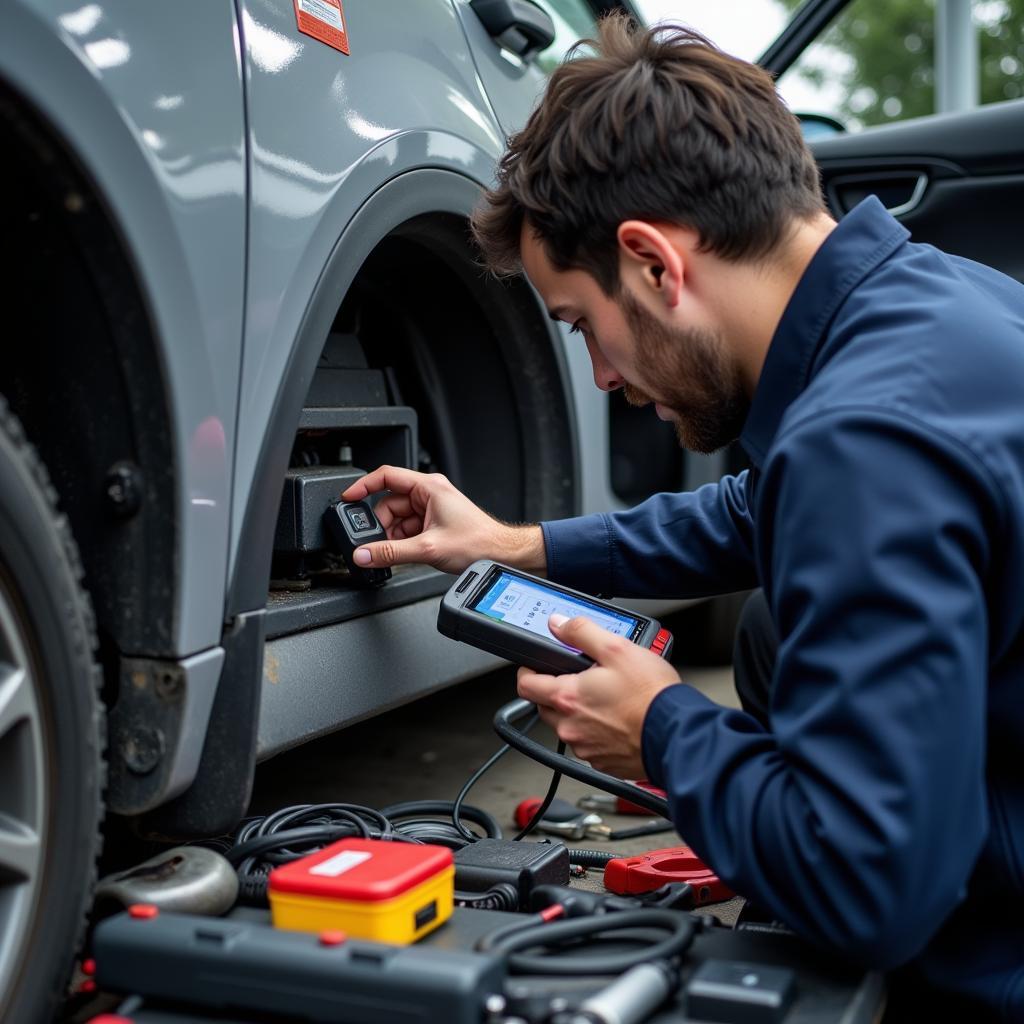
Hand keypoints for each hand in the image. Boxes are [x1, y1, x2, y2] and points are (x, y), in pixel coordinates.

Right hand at [340, 465, 545, 574]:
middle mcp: (429, 493)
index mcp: (428, 487)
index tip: (348, 498)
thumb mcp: (428, 548)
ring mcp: (431, 508)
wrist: (500, 554)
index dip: (363, 486)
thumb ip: (391, 553)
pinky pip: (407, 529)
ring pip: (397, 520)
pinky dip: (403, 542)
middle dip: (382, 526)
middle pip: (389, 504)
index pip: (386, 476)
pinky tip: (408, 554)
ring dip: (393, 537)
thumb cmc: (478, 542)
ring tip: (401, 553)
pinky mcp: (433, 523)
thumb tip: (364, 554)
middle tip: (378, 545)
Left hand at [516, 613, 680, 777]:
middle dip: (556, 691)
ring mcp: (585, 748)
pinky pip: (588, 744)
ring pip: (567, 727)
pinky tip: (617, 720)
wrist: (676, 734)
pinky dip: (596, 732)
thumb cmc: (651, 696)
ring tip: (606, 699)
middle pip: (545, 706)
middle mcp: (570, 727)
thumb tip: (558, 624)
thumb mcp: (616, 648)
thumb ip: (581, 632)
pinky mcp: (602, 763)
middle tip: (580, 679)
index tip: (536, 666)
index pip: (526, 685)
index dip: (528, 671)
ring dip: (578, 713)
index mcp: (567, 697)